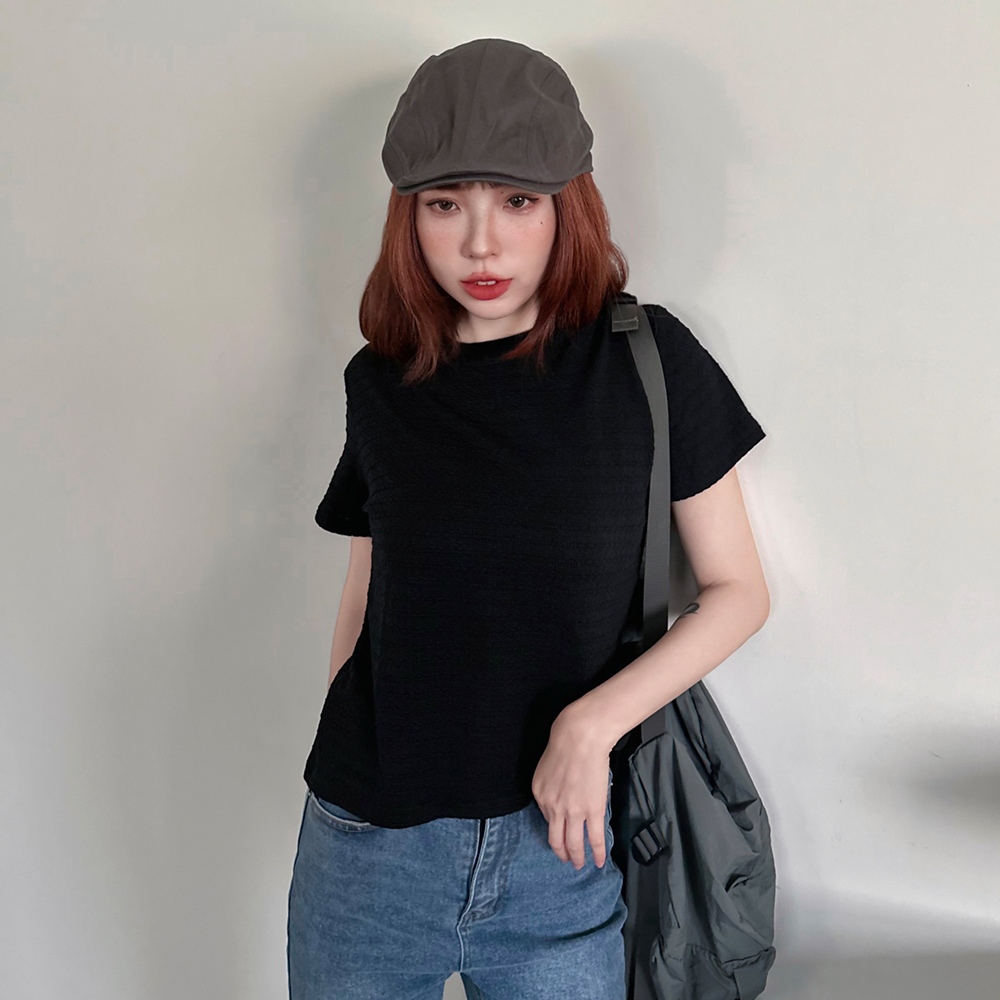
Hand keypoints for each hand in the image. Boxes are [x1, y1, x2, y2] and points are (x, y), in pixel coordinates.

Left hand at [531, 709, 613, 870]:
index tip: (561, 833)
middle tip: (566, 861)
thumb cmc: (565, 742)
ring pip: (574, 845)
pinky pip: (595, 838)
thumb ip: (550, 785)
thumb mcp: (546, 766)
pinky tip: (599, 861)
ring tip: (580, 865)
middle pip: (556, 840)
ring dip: (577, 858)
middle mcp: (553, 808)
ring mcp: (573, 812)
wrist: (580, 737)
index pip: (546, 818)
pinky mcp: (592, 811)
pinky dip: (598, 853)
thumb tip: (560, 796)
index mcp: (540, 795)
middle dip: (561, 853)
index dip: (555, 827)